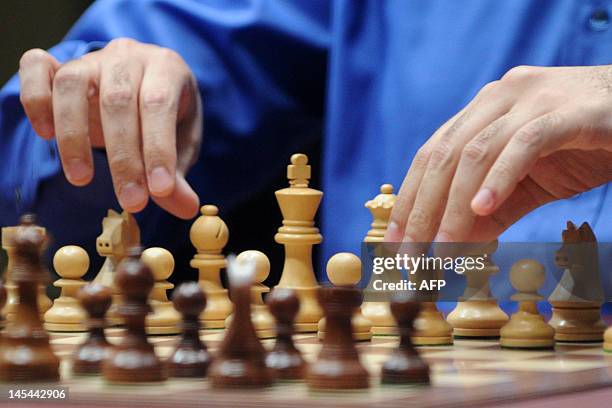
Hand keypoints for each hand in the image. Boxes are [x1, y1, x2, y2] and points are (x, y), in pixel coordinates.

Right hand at [18, 38, 201, 218]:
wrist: (145, 85)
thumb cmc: (166, 118)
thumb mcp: (181, 144)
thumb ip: (179, 174)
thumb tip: (185, 208)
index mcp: (167, 67)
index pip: (159, 104)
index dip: (158, 149)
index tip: (159, 191)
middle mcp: (129, 56)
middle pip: (117, 100)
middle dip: (124, 158)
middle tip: (131, 202)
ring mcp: (92, 58)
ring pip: (73, 84)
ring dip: (74, 136)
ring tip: (82, 179)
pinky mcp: (61, 65)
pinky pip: (37, 68)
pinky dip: (35, 99)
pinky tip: (44, 134)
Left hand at [385, 65, 611, 242]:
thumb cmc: (586, 147)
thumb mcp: (530, 184)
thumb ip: (493, 210)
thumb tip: (454, 244)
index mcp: (485, 110)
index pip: (432, 155)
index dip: (410, 199)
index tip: (395, 242)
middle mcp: (500, 96)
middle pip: (444, 156)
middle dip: (422, 210)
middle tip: (410, 255)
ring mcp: (533, 97)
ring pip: (476, 153)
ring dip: (454, 207)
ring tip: (443, 249)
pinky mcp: (569, 111)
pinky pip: (524, 144)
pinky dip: (499, 179)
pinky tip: (483, 210)